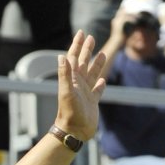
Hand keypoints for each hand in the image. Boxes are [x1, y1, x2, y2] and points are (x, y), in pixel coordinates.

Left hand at [52, 28, 109, 145]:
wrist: (75, 131)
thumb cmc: (69, 112)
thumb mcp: (67, 91)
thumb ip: (64, 74)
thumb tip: (61, 56)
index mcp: (72, 79)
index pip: (74, 57)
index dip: (77, 45)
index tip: (81, 33)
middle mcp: (78, 84)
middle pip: (83, 62)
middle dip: (87, 50)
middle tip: (91, 37)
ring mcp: (85, 92)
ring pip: (92, 74)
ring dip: (97, 63)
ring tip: (102, 54)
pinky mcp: (92, 102)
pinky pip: (97, 90)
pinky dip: (100, 84)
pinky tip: (102, 80)